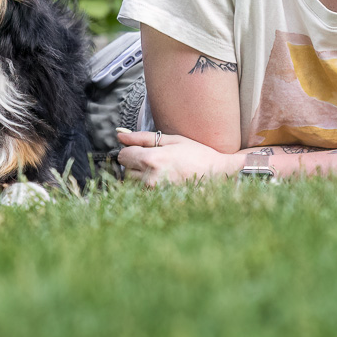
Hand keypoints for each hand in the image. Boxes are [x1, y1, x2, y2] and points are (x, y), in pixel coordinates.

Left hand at [115, 128, 239, 185]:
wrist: (217, 174)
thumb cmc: (197, 153)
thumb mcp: (172, 140)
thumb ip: (143, 137)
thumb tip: (119, 135)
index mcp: (152, 158)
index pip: (123, 155)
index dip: (130, 150)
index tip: (141, 149)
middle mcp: (150, 177)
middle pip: (125, 169)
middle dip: (135, 163)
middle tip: (154, 160)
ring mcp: (154, 192)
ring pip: (132, 183)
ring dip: (140, 176)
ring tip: (160, 171)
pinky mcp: (159, 201)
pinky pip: (142, 193)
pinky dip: (147, 187)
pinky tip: (163, 181)